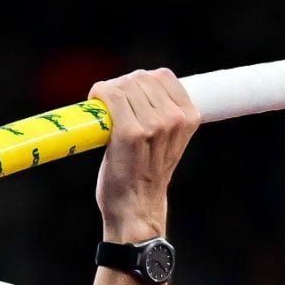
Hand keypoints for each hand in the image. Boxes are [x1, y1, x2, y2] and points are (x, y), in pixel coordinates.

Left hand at [88, 69, 200, 242]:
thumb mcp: (169, 141)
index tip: (130, 96)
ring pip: (124, 85)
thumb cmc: (147, 174)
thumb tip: (137, 83)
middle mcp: (175, 119)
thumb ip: (164, 113)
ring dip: (108, 93)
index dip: (141, 82)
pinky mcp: (130, 133)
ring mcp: (153, 125)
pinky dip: (99, 95)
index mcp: (190, 117)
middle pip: (140, 78)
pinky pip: (111, 95)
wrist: (137, 208)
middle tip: (111, 107)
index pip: (162, 76)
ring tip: (106, 113)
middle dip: (121, 87)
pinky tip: (95, 103)